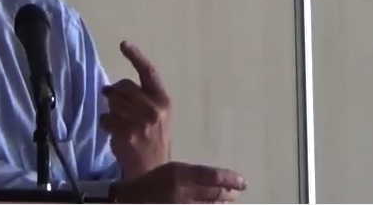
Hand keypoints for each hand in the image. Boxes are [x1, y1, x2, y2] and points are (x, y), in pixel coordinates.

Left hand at [100, 41, 170, 178]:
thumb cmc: (154, 140)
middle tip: (111, 99)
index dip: (136, 56)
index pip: (149, 72)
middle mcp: (155, 108)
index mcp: (164, 101)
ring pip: (113, 101)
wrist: (153, 171)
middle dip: (114, 92)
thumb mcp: (157, 116)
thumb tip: (113, 87)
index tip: (124, 44)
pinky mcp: (126, 133)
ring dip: (110, 110)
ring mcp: (141, 121)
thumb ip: (142, 98)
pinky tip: (113, 133)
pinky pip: (106, 118)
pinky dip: (106, 124)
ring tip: (117, 121)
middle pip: (124, 85)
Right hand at [111, 161, 246, 202]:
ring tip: (230, 202)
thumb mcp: (170, 172)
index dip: (230, 179)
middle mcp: (182, 190)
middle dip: (229, 194)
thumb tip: (215, 182)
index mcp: (179, 173)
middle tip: (237, 193)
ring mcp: (180, 204)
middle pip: (214, 193)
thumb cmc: (150, 183)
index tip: (243, 182)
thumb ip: (190, 177)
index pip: (212, 176)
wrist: (129, 199)